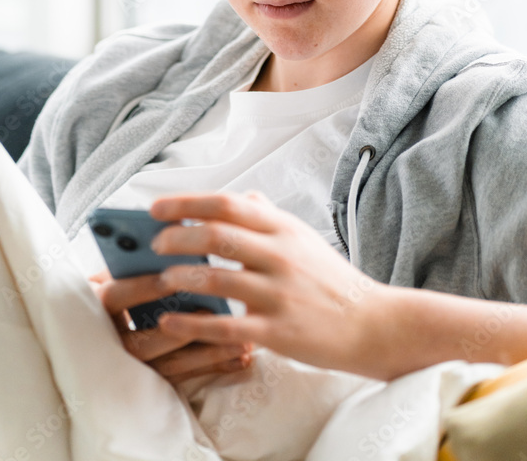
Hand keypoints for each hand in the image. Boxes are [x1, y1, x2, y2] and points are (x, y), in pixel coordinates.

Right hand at [88, 268, 253, 385]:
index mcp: (98, 305)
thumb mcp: (119, 268)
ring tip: (242, 341)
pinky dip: (214, 367)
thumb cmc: (118, 282)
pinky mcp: (154, 380)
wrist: (102, 327)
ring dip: (209, 353)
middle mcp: (111, 341)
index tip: (171, 277)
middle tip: (214, 315)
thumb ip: (140, 255)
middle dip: (184, 329)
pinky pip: (186, 378)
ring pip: (171, 365)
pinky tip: (240, 358)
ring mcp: (132, 366)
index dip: (143, 287)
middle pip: (144, 342)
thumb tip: (181, 226)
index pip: (116, 296)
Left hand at [145, 189, 392, 376]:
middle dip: (177, 236)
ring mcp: (279, 293)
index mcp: (283, 228)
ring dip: (180, 276)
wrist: (373, 323)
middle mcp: (280, 255)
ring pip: (217, 278)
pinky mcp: (278, 331)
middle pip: (218, 235)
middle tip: (153, 242)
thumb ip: (270, 215)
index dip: (187, 202)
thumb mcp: (304, 237)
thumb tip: (243, 194)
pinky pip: (226, 326)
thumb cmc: (331, 279)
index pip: (229, 203)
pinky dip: (192, 322)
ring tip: (159, 278)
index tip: (156, 207)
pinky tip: (170, 320)